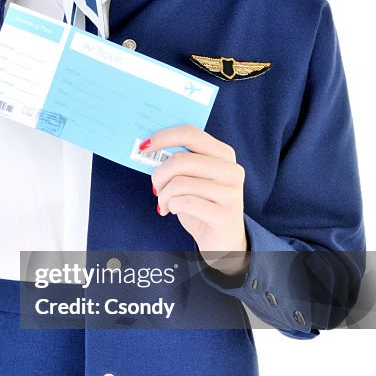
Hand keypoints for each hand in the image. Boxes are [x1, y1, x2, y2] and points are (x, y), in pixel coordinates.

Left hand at [142, 124, 249, 275]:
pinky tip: (173, 210)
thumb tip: (148, 148)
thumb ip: (180, 162)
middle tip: (155, 188)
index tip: (144, 147)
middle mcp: (231, 170)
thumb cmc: (202, 205)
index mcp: (223, 154)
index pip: (190, 133)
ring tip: (164, 204)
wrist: (223, 242)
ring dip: (163, 196)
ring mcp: (231, 193)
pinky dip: (171, 206)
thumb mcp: (193, 179)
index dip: (163, 137)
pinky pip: (184, 203)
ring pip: (179, 183)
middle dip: (159, 175)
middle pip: (181, 160)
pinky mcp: (224, 215)